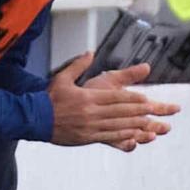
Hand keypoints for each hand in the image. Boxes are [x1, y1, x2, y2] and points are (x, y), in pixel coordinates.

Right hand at [46, 56, 177, 149]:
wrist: (32, 119)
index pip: (115, 97)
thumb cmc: (48, 98)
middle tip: (158, 111)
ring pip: (118, 125)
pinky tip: (135, 136)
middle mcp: (90, 112)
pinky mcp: (86, 137)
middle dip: (141, 111)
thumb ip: (78, 65)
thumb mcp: (62, 78)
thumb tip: (90, 52)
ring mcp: (89, 126)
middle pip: (121, 111)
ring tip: (152, 125)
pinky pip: (108, 137)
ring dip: (137, 125)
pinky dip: (123, 136)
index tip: (147, 98)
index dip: (133, 99)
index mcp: (87, 97)